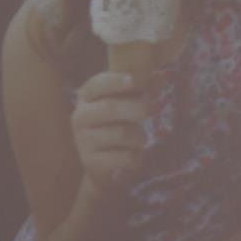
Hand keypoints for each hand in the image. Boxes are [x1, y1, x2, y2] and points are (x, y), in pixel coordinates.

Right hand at [70, 71, 148, 194]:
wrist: (100, 163)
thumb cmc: (114, 124)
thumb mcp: (123, 103)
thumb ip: (139, 89)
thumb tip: (160, 78)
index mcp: (86, 96)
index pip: (97, 84)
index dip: (115, 81)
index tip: (134, 80)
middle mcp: (80, 116)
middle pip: (109, 108)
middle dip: (135, 108)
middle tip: (149, 111)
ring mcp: (83, 140)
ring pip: (120, 133)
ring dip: (139, 136)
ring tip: (141, 138)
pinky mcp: (91, 161)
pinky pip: (123, 157)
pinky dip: (136, 156)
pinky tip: (134, 155)